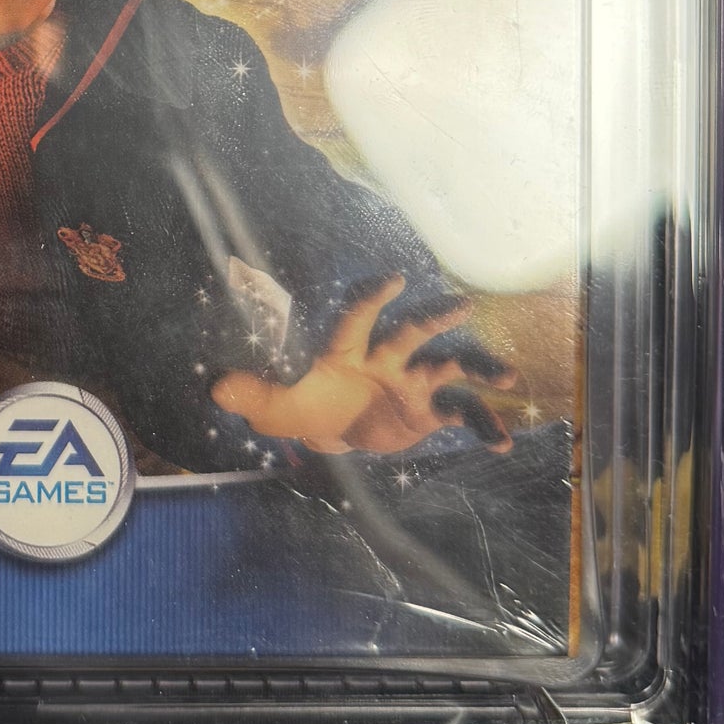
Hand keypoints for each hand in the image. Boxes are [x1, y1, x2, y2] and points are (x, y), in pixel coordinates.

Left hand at [210, 276, 513, 455]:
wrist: (333, 432)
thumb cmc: (306, 406)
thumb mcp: (279, 406)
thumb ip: (252, 395)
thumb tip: (216, 388)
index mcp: (348, 349)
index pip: (359, 317)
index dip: (373, 298)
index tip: (393, 280)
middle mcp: (386, 358)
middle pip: (412, 331)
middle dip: (436, 319)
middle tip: (463, 306)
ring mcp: (413, 382)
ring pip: (450, 367)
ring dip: (479, 368)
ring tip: (507, 375)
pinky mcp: (430, 410)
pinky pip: (462, 414)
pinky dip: (484, 426)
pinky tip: (502, 443)